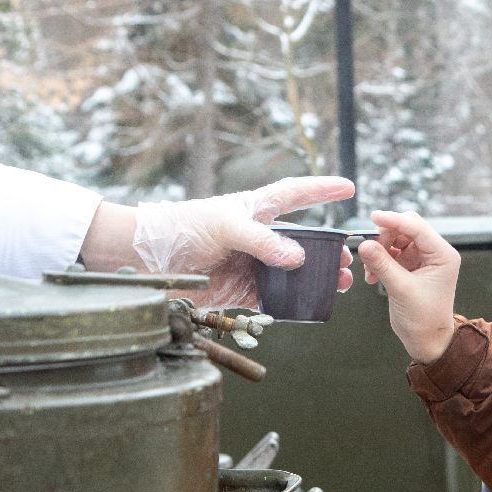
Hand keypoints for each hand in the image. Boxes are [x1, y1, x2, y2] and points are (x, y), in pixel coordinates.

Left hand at [131, 176, 355, 307]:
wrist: (143, 262)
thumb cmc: (180, 229)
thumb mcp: (224, 226)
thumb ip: (262, 242)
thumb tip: (298, 258)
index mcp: (253, 209)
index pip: (295, 195)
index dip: (321, 190)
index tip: (349, 188)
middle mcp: (256, 237)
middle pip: (302, 241)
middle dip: (328, 249)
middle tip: (347, 260)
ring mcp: (251, 264)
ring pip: (294, 272)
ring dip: (318, 278)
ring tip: (339, 284)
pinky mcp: (241, 291)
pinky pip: (275, 298)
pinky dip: (295, 302)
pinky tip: (312, 304)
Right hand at [356, 209, 460, 363]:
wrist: (427, 339)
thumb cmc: (423, 318)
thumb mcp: (401, 289)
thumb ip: (382, 264)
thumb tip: (364, 244)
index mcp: (443, 255)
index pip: (417, 227)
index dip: (394, 220)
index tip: (373, 217)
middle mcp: (435, 253)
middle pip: (406, 228)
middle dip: (386, 236)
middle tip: (371, 251)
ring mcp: (422, 259)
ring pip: (396, 239)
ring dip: (380, 250)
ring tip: (371, 271)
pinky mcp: (410, 266)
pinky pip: (391, 252)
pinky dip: (379, 260)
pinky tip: (372, 277)